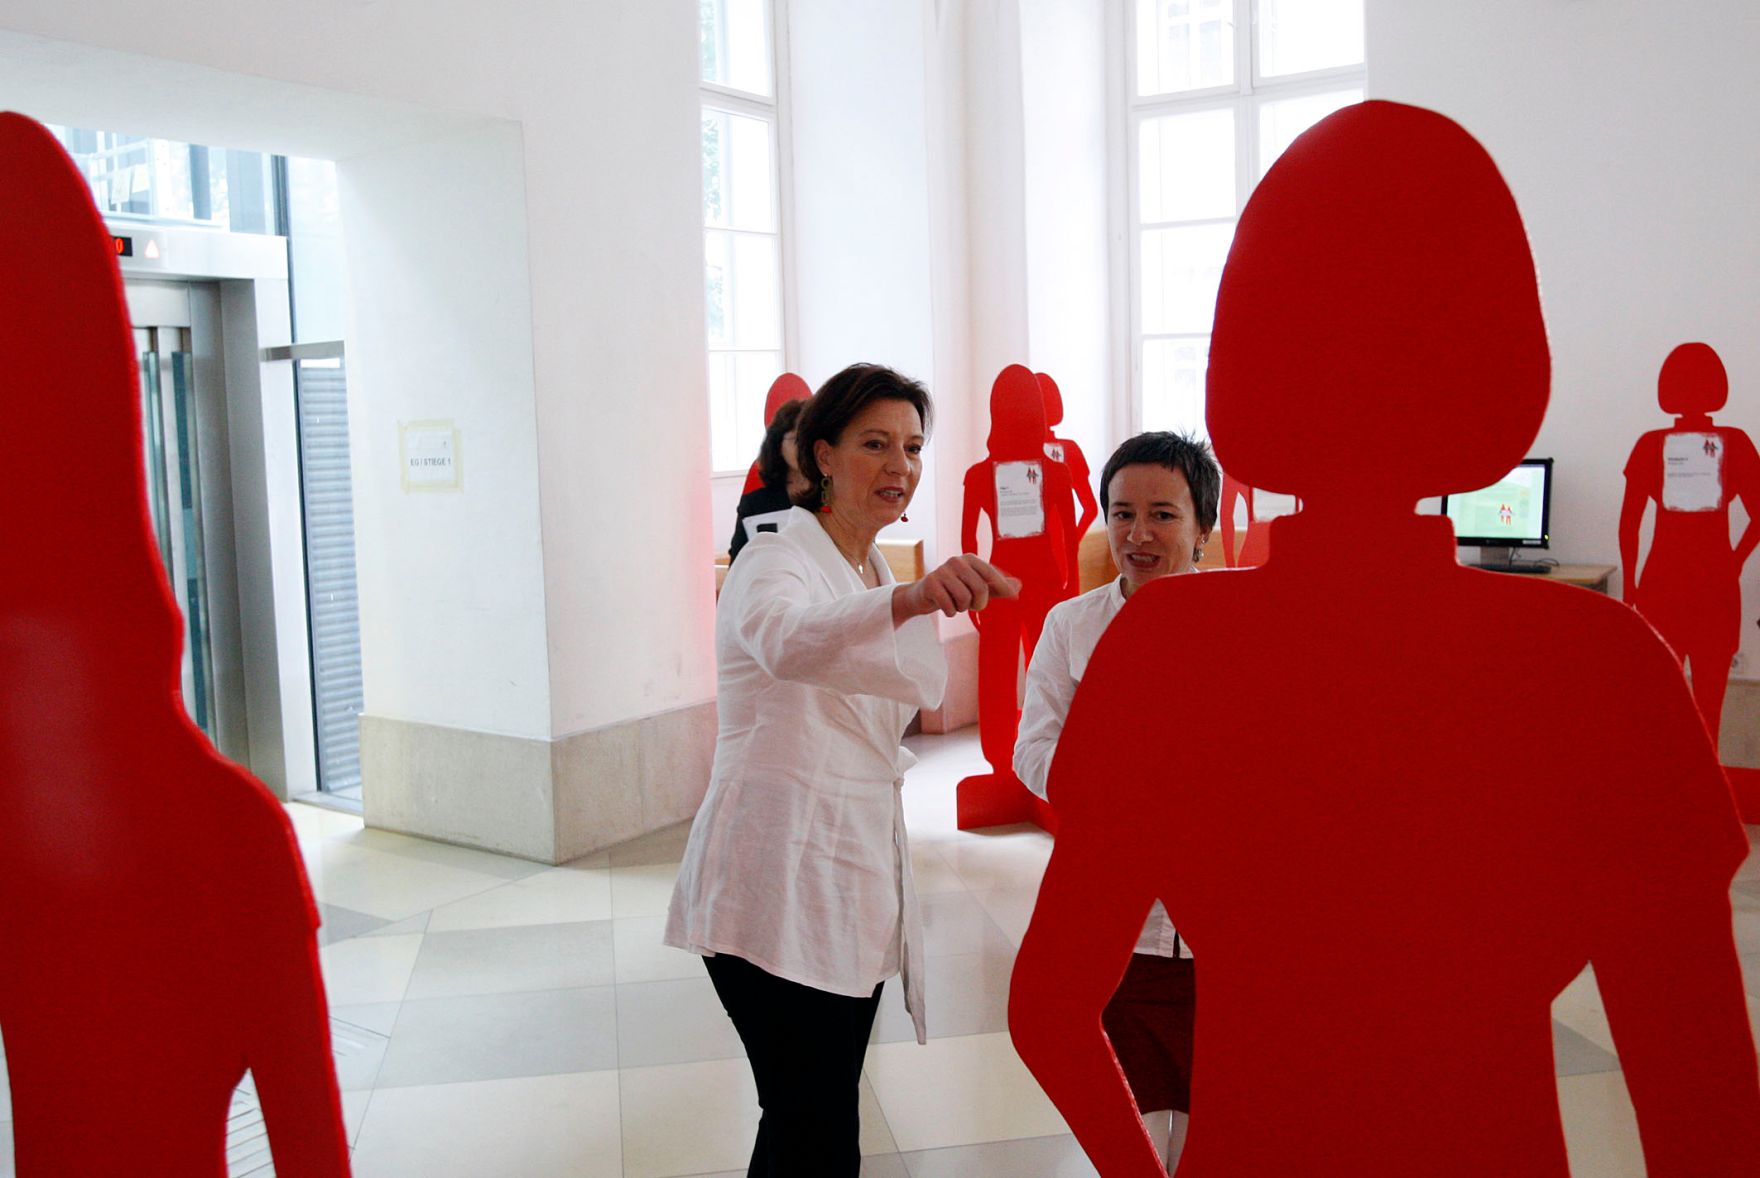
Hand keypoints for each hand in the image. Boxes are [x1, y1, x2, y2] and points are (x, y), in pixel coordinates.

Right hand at [894, 555, 1018, 622]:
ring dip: (962, 608)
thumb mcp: (977, 588)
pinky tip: (945, 606)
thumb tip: (1019, 586)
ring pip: (964, 599)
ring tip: (956, 603)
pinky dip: (950, 612)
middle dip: (979, 604)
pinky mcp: (930, 583)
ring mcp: (942, 571)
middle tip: (972, 605)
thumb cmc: (953, 590)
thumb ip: (997, 587)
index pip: (991, 573)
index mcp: (969, 559)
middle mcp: (956, 561)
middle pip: (980, 588)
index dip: (1003, 587)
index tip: (1014, 596)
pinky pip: (949, 606)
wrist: (922, 595)